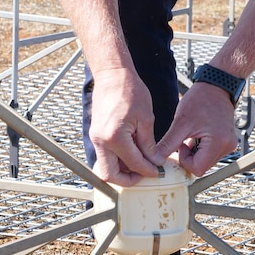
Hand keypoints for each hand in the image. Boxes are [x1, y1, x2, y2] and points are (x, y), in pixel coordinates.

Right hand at [89, 67, 160, 185]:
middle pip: (110, 175)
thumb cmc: (130, 91)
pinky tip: (132, 152)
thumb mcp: (146, 119)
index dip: (148, 170)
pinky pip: (105, 155)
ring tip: (140, 163)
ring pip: (105, 167)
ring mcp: (96, 138)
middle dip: (127, 179)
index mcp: (115, 138)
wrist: (112, 75)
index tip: (158, 171)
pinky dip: (117, 159)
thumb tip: (155, 162)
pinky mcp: (96, 134)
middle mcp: (101, 141)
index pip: (134, 164)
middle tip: (144, 174)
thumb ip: (149, 144)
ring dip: (122, 170)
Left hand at [153, 82, 238, 176]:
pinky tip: (198, 134)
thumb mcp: (181, 122)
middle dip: (189, 156)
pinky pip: (211, 153)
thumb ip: (168, 143)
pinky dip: (201, 148)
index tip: (180, 145)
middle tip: (184, 139)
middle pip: (202, 166)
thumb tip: (157, 158)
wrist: (216, 86)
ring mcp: (229, 144)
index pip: (197, 169)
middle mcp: (227, 146)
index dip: (185, 160)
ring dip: (195, 152)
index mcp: (217, 143)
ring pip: (206, 161)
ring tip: (192, 134)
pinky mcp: (227, 141)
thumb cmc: (201, 99)